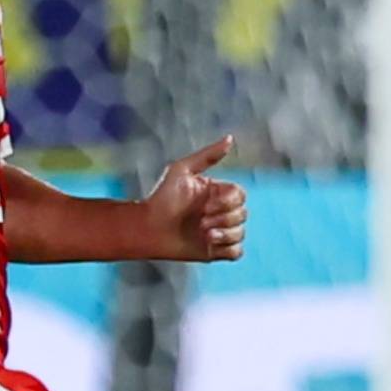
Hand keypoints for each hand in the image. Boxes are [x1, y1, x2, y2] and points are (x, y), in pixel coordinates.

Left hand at [139, 136, 248, 263]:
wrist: (147, 228)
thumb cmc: (161, 198)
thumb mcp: (182, 170)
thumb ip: (207, 155)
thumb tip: (230, 138)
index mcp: (216, 193)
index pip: (240, 195)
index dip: (228, 201)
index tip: (207, 204)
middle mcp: (219, 211)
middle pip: (243, 214)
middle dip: (223, 218)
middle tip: (200, 221)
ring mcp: (218, 231)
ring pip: (240, 232)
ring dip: (225, 233)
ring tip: (204, 234)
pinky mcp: (215, 251)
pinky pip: (237, 252)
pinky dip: (229, 248)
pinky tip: (210, 243)